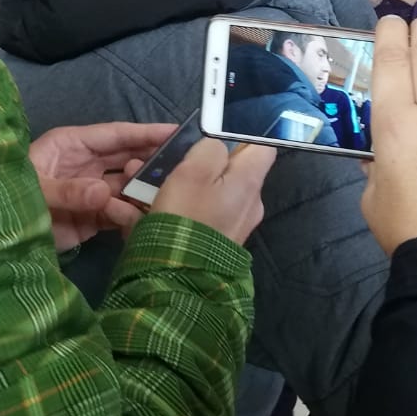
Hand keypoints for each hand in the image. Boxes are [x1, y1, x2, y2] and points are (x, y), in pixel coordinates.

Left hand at [29, 122, 174, 250]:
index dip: (145, 133)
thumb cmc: (9, 200)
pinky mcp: (92, 218)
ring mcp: (91, 192)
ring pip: (127, 188)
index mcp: (72, 145)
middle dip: (152, 162)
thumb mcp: (35, 191)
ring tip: (164, 198)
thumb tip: (104, 193)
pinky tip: (146, 220)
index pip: (116, 135)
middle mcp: (86, 165)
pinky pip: (120, 213)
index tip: (174, 132)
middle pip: (127, 158)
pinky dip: (132, 217)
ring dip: (143, 193)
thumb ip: (68, 191)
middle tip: (182, 166)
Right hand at [150, 137, 275, 244]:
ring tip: (154, 186)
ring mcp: (235, 226)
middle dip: (205, 162)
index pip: (262, 145)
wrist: (177, 282)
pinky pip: (203, 216)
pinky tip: (154, 211)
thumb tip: (218, 144)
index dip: (240, 134)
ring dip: (188, 186)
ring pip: (214, 194)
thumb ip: (210, 147)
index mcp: (249, 182)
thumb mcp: (194, 170)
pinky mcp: (218, 244)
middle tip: (174, 160)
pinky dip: (183, 209)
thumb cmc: (187, 218)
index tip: (213, 134)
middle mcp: (250, 204)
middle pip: (234, 170)